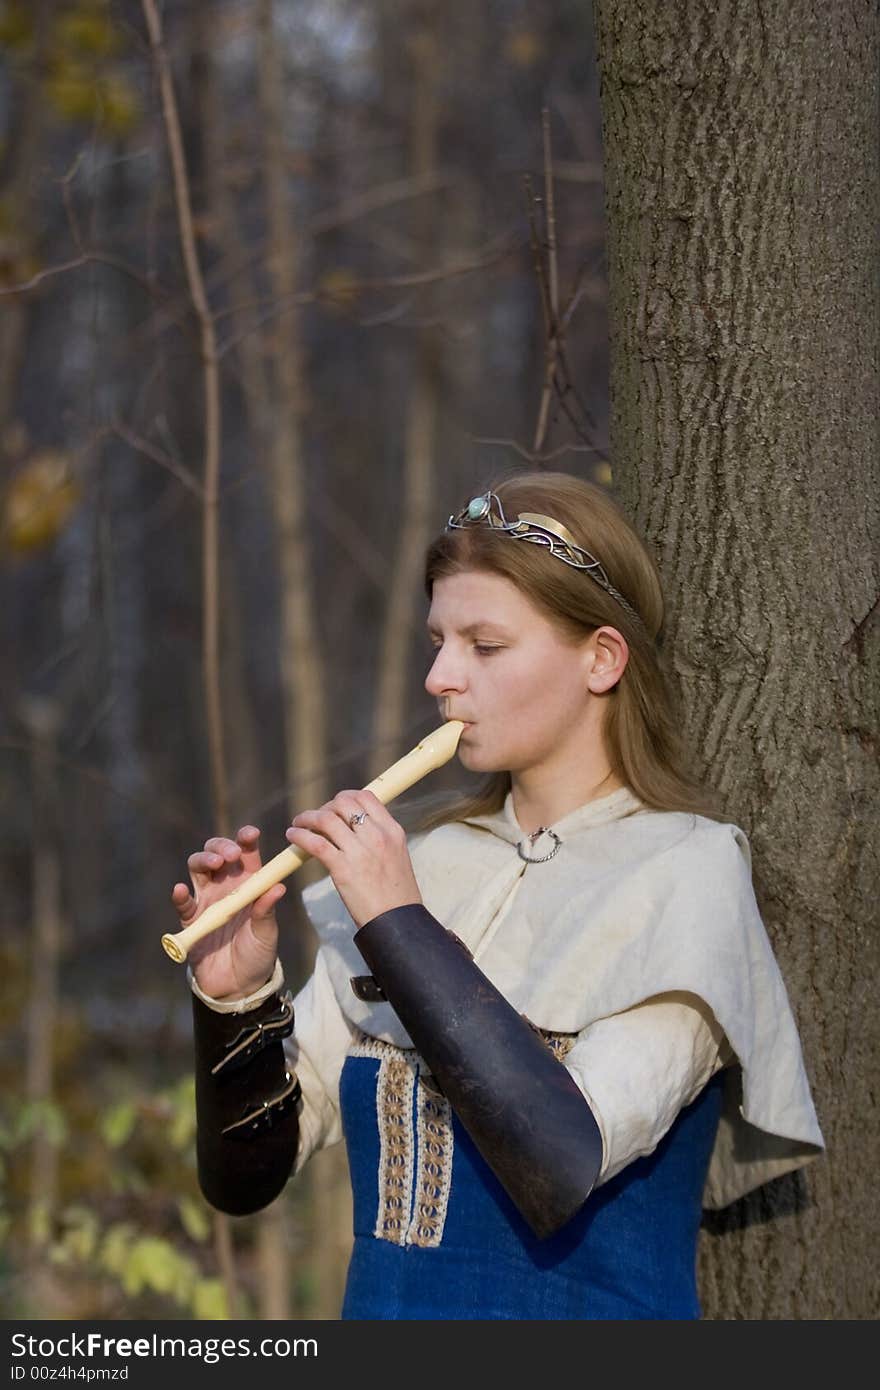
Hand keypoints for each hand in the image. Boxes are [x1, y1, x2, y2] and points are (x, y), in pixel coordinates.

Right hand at [170, 825, 281, 999]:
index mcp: (248, 883)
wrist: (239, 985)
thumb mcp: (267, 932)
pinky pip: (183, 903)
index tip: (250, 835)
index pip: (246, 854)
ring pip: (197, 868)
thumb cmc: (258, 954)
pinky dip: (180, 895)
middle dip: (221, 846)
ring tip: (214, 863)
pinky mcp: (191, 920)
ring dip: (203, 860)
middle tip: (230, 854)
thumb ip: (267, 911)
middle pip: (217, 853)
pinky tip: (181, 891)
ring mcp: (206, 900)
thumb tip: (278, 887)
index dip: (246, 840)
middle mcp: (226, 886)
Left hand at [285, 790, 420, 928]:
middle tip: (315, 818)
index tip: (334, 807)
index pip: (366, 796)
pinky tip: (293, 837)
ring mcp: (360, 851)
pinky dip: (300, 836)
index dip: (345, 797)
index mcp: (392, 831)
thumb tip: (356, 829)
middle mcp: (377, 836)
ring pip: (326, 818)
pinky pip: (315, 842)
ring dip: (307, 818)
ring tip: (297, 825)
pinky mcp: (343, 868)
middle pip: (343, 803)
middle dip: (324, 807)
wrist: (397, 922)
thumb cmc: (396, 895)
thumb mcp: (396, 857)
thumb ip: (379, 839)